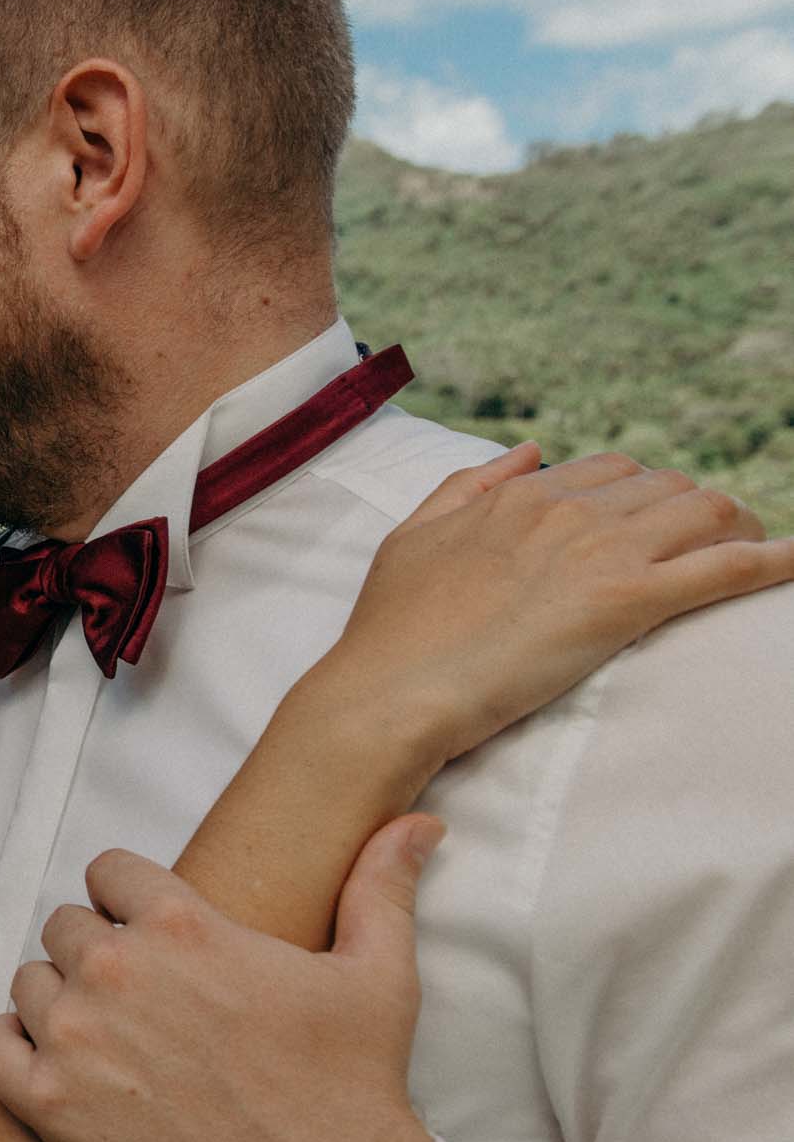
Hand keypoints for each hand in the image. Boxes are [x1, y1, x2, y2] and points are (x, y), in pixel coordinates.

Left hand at [0, 815, 445, 1141]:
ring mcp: (74, 1036)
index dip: (128, 900)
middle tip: (138, 1002)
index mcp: (181, 921)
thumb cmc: (352, 1086)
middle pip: (64, 925)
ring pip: (28, 983)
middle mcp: (117, 968)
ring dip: (57, 1003)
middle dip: (96, 954)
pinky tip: (57, 1069)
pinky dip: (15, 1052)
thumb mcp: (379, 973)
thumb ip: (382, 886)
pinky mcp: (48, 1104)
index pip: (107, 870)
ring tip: (106, 1040)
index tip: (150, 934)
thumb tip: (415, 825)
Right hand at [315, 446, 793, 766]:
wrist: (387, 691)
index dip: (646, 495)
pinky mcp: (624, 602)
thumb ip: (467, 486)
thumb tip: (528, 450)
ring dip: (743, 531)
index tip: (659, 526)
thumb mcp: (412, 537)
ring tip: (757, 558)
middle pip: (669, 486)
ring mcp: (597, 552)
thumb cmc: (389, 629)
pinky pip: (724, 568)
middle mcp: (565, 510)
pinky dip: (773, 562)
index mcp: (518, 496)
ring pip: (707, 513)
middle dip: (700, 512)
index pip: (612, 470)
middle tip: (714, 550)